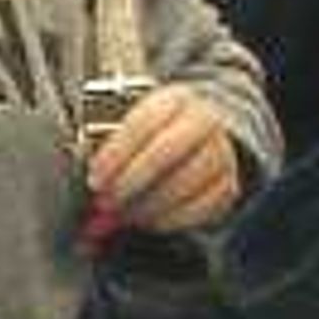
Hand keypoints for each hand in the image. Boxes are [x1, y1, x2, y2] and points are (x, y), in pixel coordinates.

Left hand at [86, 83, 243, 235]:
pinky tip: (148, 220)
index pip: (143, 122)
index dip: (116, 153)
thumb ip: (106, 149)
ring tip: (124, 213)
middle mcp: (204, 120)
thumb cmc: (151, 135)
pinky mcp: (227, 185)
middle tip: (107, 201)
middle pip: (167, 151)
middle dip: (131, 180)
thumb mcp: (130, 124)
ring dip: (148, 204)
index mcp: (174, 98)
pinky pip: (201, 208)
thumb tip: (90, 185)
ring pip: (185, 182)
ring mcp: (220, 153)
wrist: (198, 136)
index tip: (95, 178)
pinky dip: (171, 219)